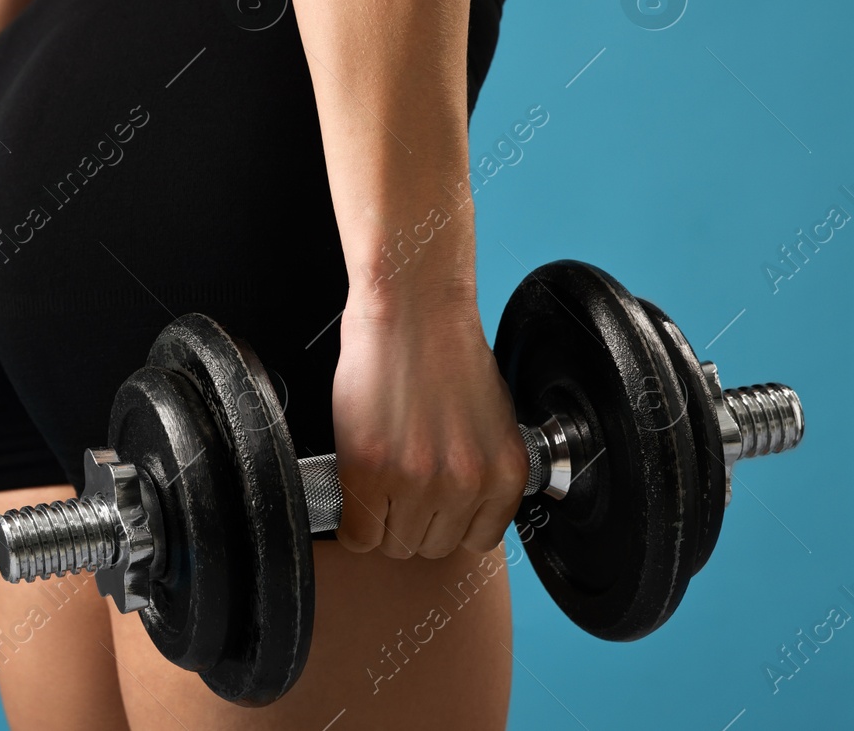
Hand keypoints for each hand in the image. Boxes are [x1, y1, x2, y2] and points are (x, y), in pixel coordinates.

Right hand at [331, 291, 529, 558]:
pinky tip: (351, 493)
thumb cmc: (444, 348)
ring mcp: (416, 482)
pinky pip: (357, 533)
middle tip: (393, 491)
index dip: (445, 522)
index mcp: (504, 474)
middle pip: (430, 546)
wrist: (411, 308)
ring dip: (378, 521)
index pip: (475, 539)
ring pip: (392, 544)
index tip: (428, 508)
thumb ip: (478, 467)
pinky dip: (350, 524)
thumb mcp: (490, 419)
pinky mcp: (369, 470)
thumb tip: (456, 503)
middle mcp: (466, 485)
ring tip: (373, 485)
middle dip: (409, 522)